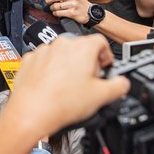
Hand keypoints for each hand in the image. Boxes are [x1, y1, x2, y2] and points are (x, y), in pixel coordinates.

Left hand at [2, 34, 129, 138]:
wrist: (31, 112)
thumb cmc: (61, 103)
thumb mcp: (102, 97)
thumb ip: (119, 86)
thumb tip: (123, 83)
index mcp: (82, 47)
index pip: (101, 42)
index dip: (106, 56)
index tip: (105, 68)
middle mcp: (62, 44)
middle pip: (81, 47)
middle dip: (88, 63)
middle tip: (89, 82)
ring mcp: (44, 51)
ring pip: (62, 54)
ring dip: (68, 66)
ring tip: (69, 88)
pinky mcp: (30, 60)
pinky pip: (45, 61)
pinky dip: (50, 70)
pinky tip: (53, 87)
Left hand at [41, 0, 91, 23]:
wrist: (91, 13)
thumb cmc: (81, 3)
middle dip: (48, 0)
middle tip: (47, 2)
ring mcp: (73, 4)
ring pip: (55, 6)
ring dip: (52, 8)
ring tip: (54, 8)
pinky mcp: (72, 13)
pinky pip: (58, 13)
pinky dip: (55, 13)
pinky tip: (57, 13)